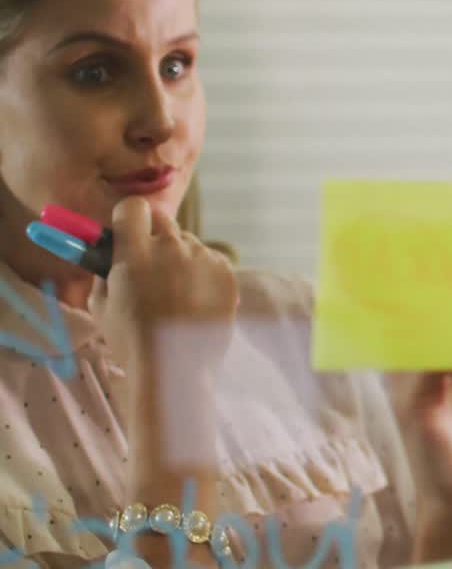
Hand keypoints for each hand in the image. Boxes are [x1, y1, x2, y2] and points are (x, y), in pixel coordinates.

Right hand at [90, 197, 237, 380]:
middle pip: (164, 222)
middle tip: (151, 265)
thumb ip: (106, 271)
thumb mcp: (100, 304)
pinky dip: (204, 273)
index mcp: (135, 251)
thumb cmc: (131, 340)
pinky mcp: (227, 271)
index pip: (134, 207)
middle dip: (155, 236)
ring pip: (189, 244)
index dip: (129, 219)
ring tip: (177, 294)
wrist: (176, 368)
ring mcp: (203, 258)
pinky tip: (197, 300)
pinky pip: (211, 260)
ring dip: (181, 258)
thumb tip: (113, 255)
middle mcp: (172, 247)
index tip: (127, 234)